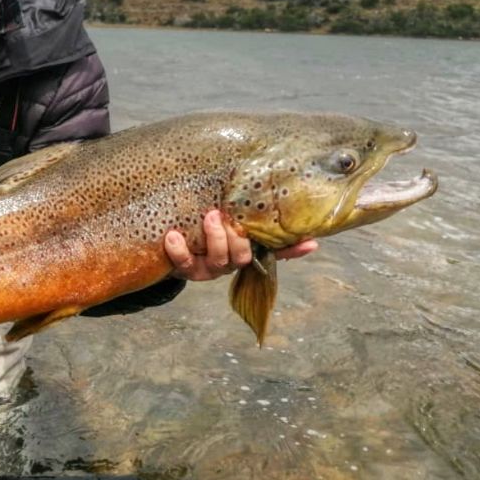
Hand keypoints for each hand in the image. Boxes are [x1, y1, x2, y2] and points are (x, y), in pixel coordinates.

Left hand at [165, 210, 318, 280]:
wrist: (168, 248)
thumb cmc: (202, 229)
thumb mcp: (223, 222)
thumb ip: (244, 216)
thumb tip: (283, 209)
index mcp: (244, 250)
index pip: (275, 252)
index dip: (293, 249)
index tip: (310, 241)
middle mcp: (230, 262)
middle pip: (242, 257)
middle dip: (237, 237)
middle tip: (225, 214)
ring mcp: (209, 267)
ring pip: (219, 260)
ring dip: (216, 238)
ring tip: (209, 216)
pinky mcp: (186, 269)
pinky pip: (184, 263)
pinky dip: (178, 250)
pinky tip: (172, 236)